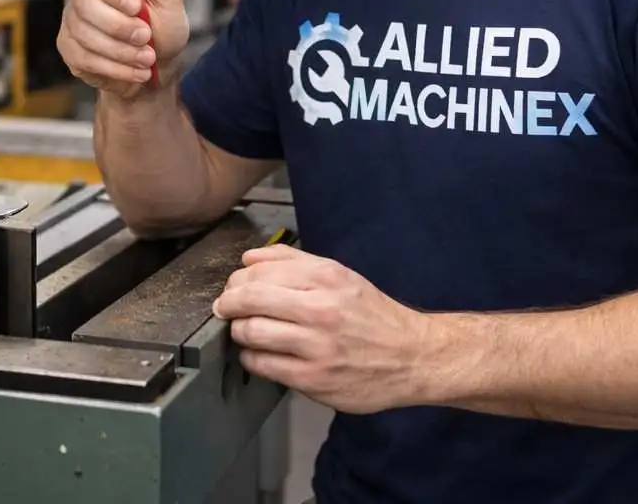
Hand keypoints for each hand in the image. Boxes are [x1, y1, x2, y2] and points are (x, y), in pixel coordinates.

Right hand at [57, 0, 189, 96]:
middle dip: (119, 26)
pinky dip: (114, 68)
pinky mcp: (70, 47)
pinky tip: (134, 70)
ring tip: (146, 58)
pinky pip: (83, 57)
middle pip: (85, 4)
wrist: (159, 64)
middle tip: (145, 37)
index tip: (136, 6)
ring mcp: (73, 20)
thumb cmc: (164, 25)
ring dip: (121, 51)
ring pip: (84, 34)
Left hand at [213, 243, 428, 413]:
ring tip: (243, 330)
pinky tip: (258, 353)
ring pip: (252, 332)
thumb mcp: (340, 275)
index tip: (234, 287)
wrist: (411, 356)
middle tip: (226, 307)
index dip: (238, 279)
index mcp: (326, 277)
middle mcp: (321, 308)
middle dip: (229, 302)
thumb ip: (293, 261)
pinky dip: (251, 357)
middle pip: (251, 298)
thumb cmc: (372, 314)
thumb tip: (249, 257)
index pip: (262, 271)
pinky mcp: (313, 380)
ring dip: (238, 330)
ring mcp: (316, 346)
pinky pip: (263, 365)